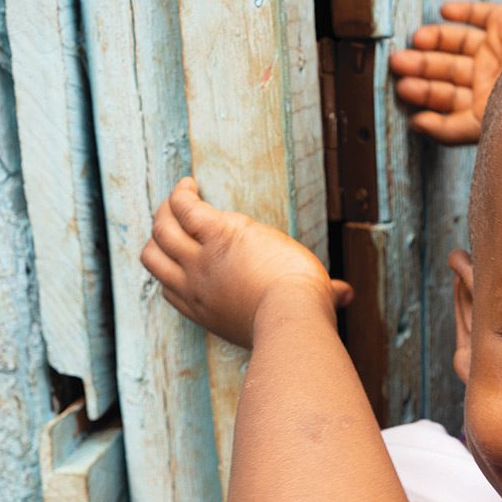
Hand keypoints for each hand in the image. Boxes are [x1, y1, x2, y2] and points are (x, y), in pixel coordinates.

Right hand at [141, 177, 351, 347]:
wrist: (292, 314)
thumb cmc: (298, 318)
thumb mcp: (297, 310)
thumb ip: (322, 296)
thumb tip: (348, 292)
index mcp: (206, 310)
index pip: (170, 291)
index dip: (171, 273)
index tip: (182, 259)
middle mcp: (195, 285)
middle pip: (154, 257)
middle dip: (159, 237)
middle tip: (172, 220)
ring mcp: (201, 259)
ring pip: (161, 230)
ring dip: (166, 211)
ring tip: (179, 195)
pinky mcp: (216, 233)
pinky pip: (184, 208)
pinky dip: (182, 193)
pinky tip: (190, 183)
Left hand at [388, 0, 501, 143]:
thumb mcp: (482, 127)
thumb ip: (448, 130)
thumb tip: (416, 125)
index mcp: (487, 107)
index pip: (448, 102)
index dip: (425, 98)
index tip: (404, 94)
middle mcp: (492, 79)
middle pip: (447, 72)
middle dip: (422, 68)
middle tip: (398, 64)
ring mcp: (501, 50)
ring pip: (458, 44)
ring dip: (434, 42)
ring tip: (416, 41)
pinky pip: (481, 14)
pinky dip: (462, 11)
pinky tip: (443, 11)